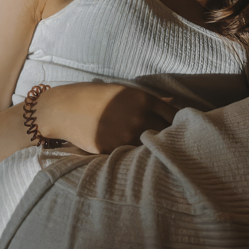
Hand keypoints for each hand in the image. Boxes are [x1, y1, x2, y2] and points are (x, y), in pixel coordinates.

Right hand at [37, 82, 176, 154]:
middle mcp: (138, 117)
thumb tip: (172, 101)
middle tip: (174, 142)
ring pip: (150, 146)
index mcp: (142, 99)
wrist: (65, 108)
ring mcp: (126, 134)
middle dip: (170, 136)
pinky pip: (132, 155)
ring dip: (154, 148)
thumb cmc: (95, 96)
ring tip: (157, 152)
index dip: (180, 121)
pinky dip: (136, 156)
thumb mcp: (123, 91)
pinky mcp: (113, 149)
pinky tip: (137, 157)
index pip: (173, 114)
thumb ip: (148, 99)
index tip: (183, 127)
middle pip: (166, 132)